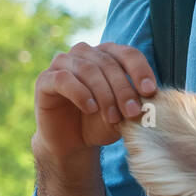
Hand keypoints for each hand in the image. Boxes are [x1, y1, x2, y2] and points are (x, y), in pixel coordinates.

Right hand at [33, 42, 157, 157]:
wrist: (72, 142)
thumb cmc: (100, 123)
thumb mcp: (123, 114)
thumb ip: (134, 103)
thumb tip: (150, 99)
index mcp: (108, 54)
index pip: (128, 54)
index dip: (140, 70)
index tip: (150, 91)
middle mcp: (85, 53)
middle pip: (109, 63)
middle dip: (124, 89)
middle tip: (133, 112)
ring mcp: (63, 63)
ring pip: (88, 70)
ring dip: (104, 95)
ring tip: (113, 117)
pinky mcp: (45, 79)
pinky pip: (64, 79)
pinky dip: (80, 93)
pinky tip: (90, 108)